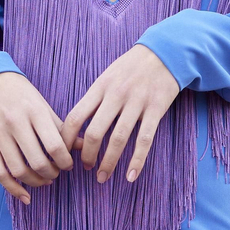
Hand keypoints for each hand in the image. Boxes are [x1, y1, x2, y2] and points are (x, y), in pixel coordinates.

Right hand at [0, 72, 72, 204]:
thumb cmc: (19, 93)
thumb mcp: (42, 104)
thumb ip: (61, 126)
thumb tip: (84, 146)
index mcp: (35, 111)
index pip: (55, 145)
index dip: (65, 161)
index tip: (68, 165)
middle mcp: (16, 123)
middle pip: (37, 161)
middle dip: (51, 174)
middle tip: (56, 173)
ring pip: (18, 170)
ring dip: (35, 182)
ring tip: (44, 180)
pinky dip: (13, 188)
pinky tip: (25, 195)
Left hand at [61, 45, 181, 183]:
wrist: (164, 52)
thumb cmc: (131, 67)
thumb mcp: (107, 76)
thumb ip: (94, 99)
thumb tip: (76, 127)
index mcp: (100, 87)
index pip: (76, 117)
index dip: (67, 140)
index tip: (64, 153)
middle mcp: (116, 95)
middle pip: (95, 132)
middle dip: (88, 155)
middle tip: (86, 168)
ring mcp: (137, 103)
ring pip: (119, 139)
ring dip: (109, 162)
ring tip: (102, 176)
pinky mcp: (156, 109)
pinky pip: (145, 139)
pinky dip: (137, 160)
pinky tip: (130, 176)